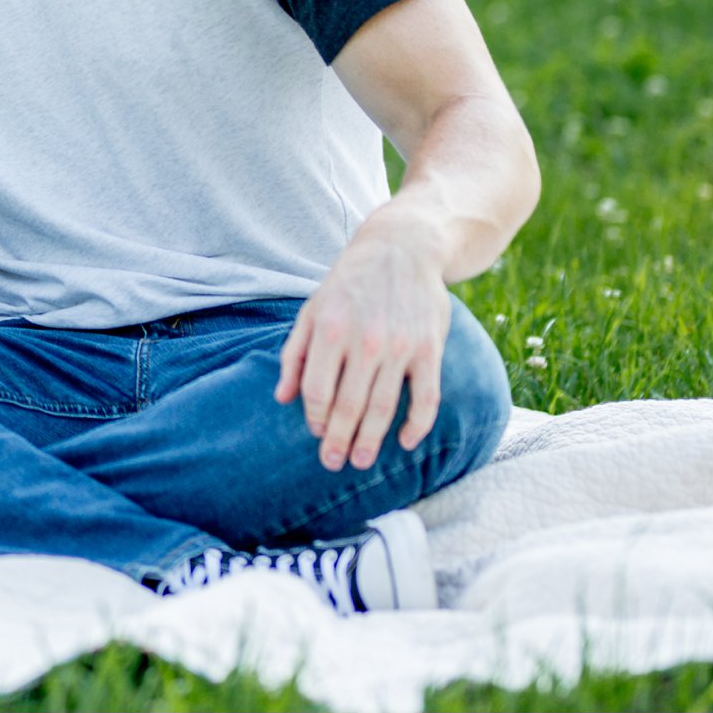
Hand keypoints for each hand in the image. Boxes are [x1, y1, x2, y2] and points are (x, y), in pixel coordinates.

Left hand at [273, 217, 452, 471]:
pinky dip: (417, 425)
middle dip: (339, 440)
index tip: (316, 433)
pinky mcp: (430, 350)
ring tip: (361, 461)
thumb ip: (295, 354)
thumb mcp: (312, 310)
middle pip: (349, 406)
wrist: (402, 249)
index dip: (315, 417)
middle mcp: (366, 341)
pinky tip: (406, 443)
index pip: (318, 390)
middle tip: (334, 463)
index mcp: (332, 330)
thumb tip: (282, 398)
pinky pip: (426, 398)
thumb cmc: (349, 284)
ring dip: (371, 440)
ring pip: (384, 407)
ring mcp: (401, 347)